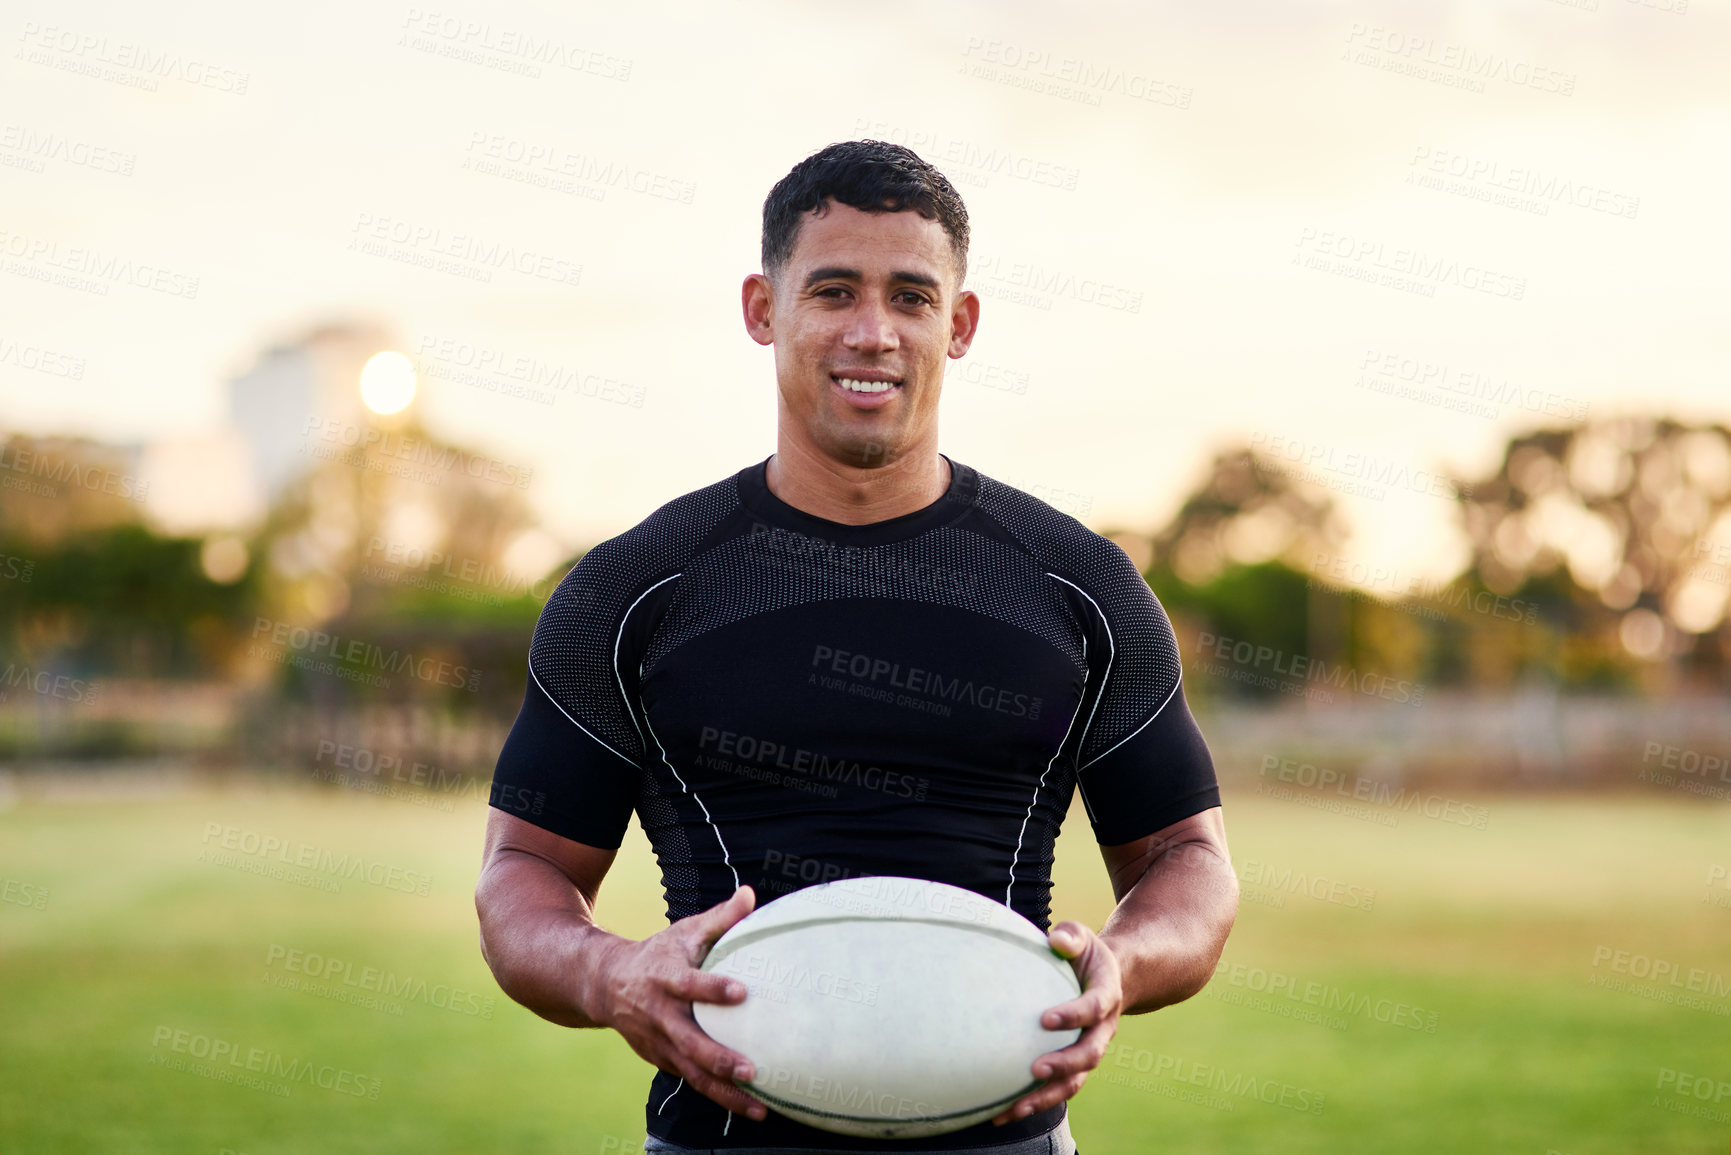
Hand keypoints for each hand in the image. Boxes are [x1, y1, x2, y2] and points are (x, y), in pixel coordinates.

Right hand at [592, 885, 767, 1119]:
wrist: (606, 984)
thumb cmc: (658, 954)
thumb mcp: (684, 932)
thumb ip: (720, 918)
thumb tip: (751, 895)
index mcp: (665, 978)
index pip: (690, 984)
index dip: (713, 989)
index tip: (742, 992)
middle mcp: (660, 1015)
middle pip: (690, 1042)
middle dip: (719, 1059)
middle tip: (751, 1070)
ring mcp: (659, 1042)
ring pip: (692, 1073)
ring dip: (724, 1092)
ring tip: (759, 1107)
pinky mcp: (662, 1060)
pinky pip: (692, 1081)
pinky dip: (717, 1096)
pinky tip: (748, 1106)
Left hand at [991, 920, 1122, 1125]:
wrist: (1106, 978)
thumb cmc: (1084, 954)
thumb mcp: (1082, 937)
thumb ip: (1071, 936)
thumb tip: (1056, 939)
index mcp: (1106, 995)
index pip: (1095, 1008)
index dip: (1074, 1015)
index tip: (1045, 1019)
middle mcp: (1102, 1029)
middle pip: (1089, 1054)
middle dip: (1064, 1064)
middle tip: (1036, 1069)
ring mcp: (1089, 1050)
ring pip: (1074, 1081)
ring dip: (1046, 1096)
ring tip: (1014, 1108)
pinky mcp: (1073, 1065)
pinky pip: (1058, 1088)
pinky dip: (1034, 1102)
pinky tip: (1003, 1112)